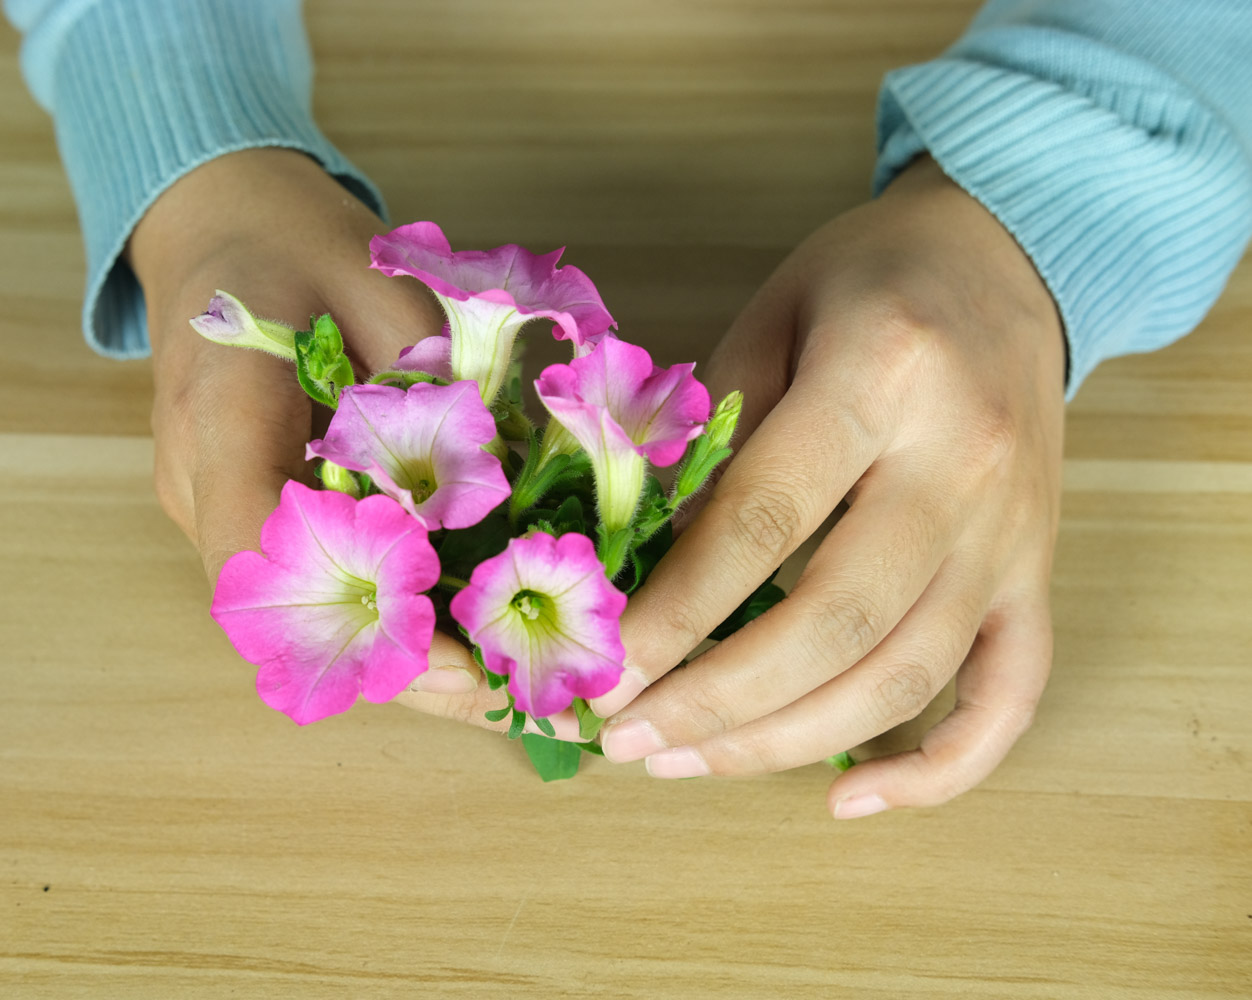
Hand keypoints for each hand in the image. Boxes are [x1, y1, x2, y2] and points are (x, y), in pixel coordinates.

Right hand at [130, 149, 571, 735]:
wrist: (219, 227)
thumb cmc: (301, 244)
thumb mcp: (384, 286)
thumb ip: (433, 384)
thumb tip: (514, 486)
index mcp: (219, 406)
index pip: (253, 541)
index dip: (352, 614)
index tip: (450, 652)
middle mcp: (196, 477)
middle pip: (281, 612)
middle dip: (393, 667)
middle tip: (499, 694)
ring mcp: (208, 505)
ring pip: (293, 614)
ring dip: (391, 659)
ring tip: (493, 684)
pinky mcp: (239, 514)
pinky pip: (302, 586)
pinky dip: (377, 620)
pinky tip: (456, 638)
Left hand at [591, 156, 1064, 814]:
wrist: (1006, 258)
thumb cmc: (865, 284)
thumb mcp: (766, 323)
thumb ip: (711, 441)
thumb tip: (643, 574)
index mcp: (882, 377)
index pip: (762, 522)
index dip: (674, 613)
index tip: (601, 670)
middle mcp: (963, 464)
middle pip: (836, 621)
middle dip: (717, 698)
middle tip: (625, 737)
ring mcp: (1013, 531)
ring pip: (906, 674)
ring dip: (788, 741)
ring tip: (686, 760)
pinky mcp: (1039, 572)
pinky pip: (1006, 695)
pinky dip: (935, 768)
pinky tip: (848, 800)